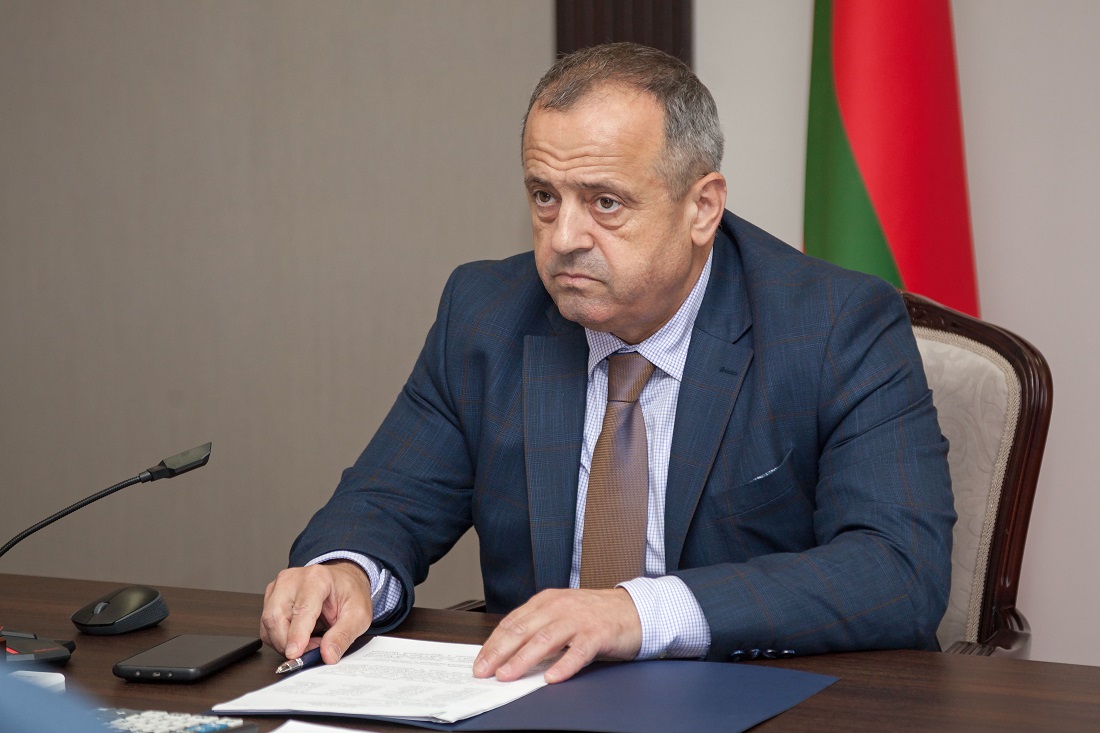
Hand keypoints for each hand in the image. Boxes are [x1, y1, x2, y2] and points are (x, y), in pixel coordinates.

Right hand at [260, 560, 372, 664]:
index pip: (301, 609)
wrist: (343, 582)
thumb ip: (343, 636)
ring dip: (285, 643)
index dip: (296, 635)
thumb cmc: (349, 594)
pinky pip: (266, 627)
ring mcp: (278, 588)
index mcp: (316, 578)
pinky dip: (280, 639)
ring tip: (310, 641)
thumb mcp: (359, 615)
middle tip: (312, 651)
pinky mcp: (270, 598)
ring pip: (268, 624)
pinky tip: (299, 637)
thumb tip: (328, 654)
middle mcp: (292, 580)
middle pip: (276, 617)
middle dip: (289, 643)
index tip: (294, 654)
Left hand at [472, 588, 641, 683]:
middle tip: (485, 671)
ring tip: (508, 675)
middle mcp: (559, 607)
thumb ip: (538, 628)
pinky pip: (578, 651)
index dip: (493, 643)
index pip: (512, 623)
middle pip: (524, 630)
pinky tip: (552, 678)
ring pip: (545, 639)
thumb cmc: (594, 615)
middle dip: (500, 652)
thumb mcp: (561, 614)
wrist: (634, 609)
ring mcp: (579, 620)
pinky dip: (564, 665)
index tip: (480, 662)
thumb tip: (507, 653)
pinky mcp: (599, 634)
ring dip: (524, 659)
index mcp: (546, 602)